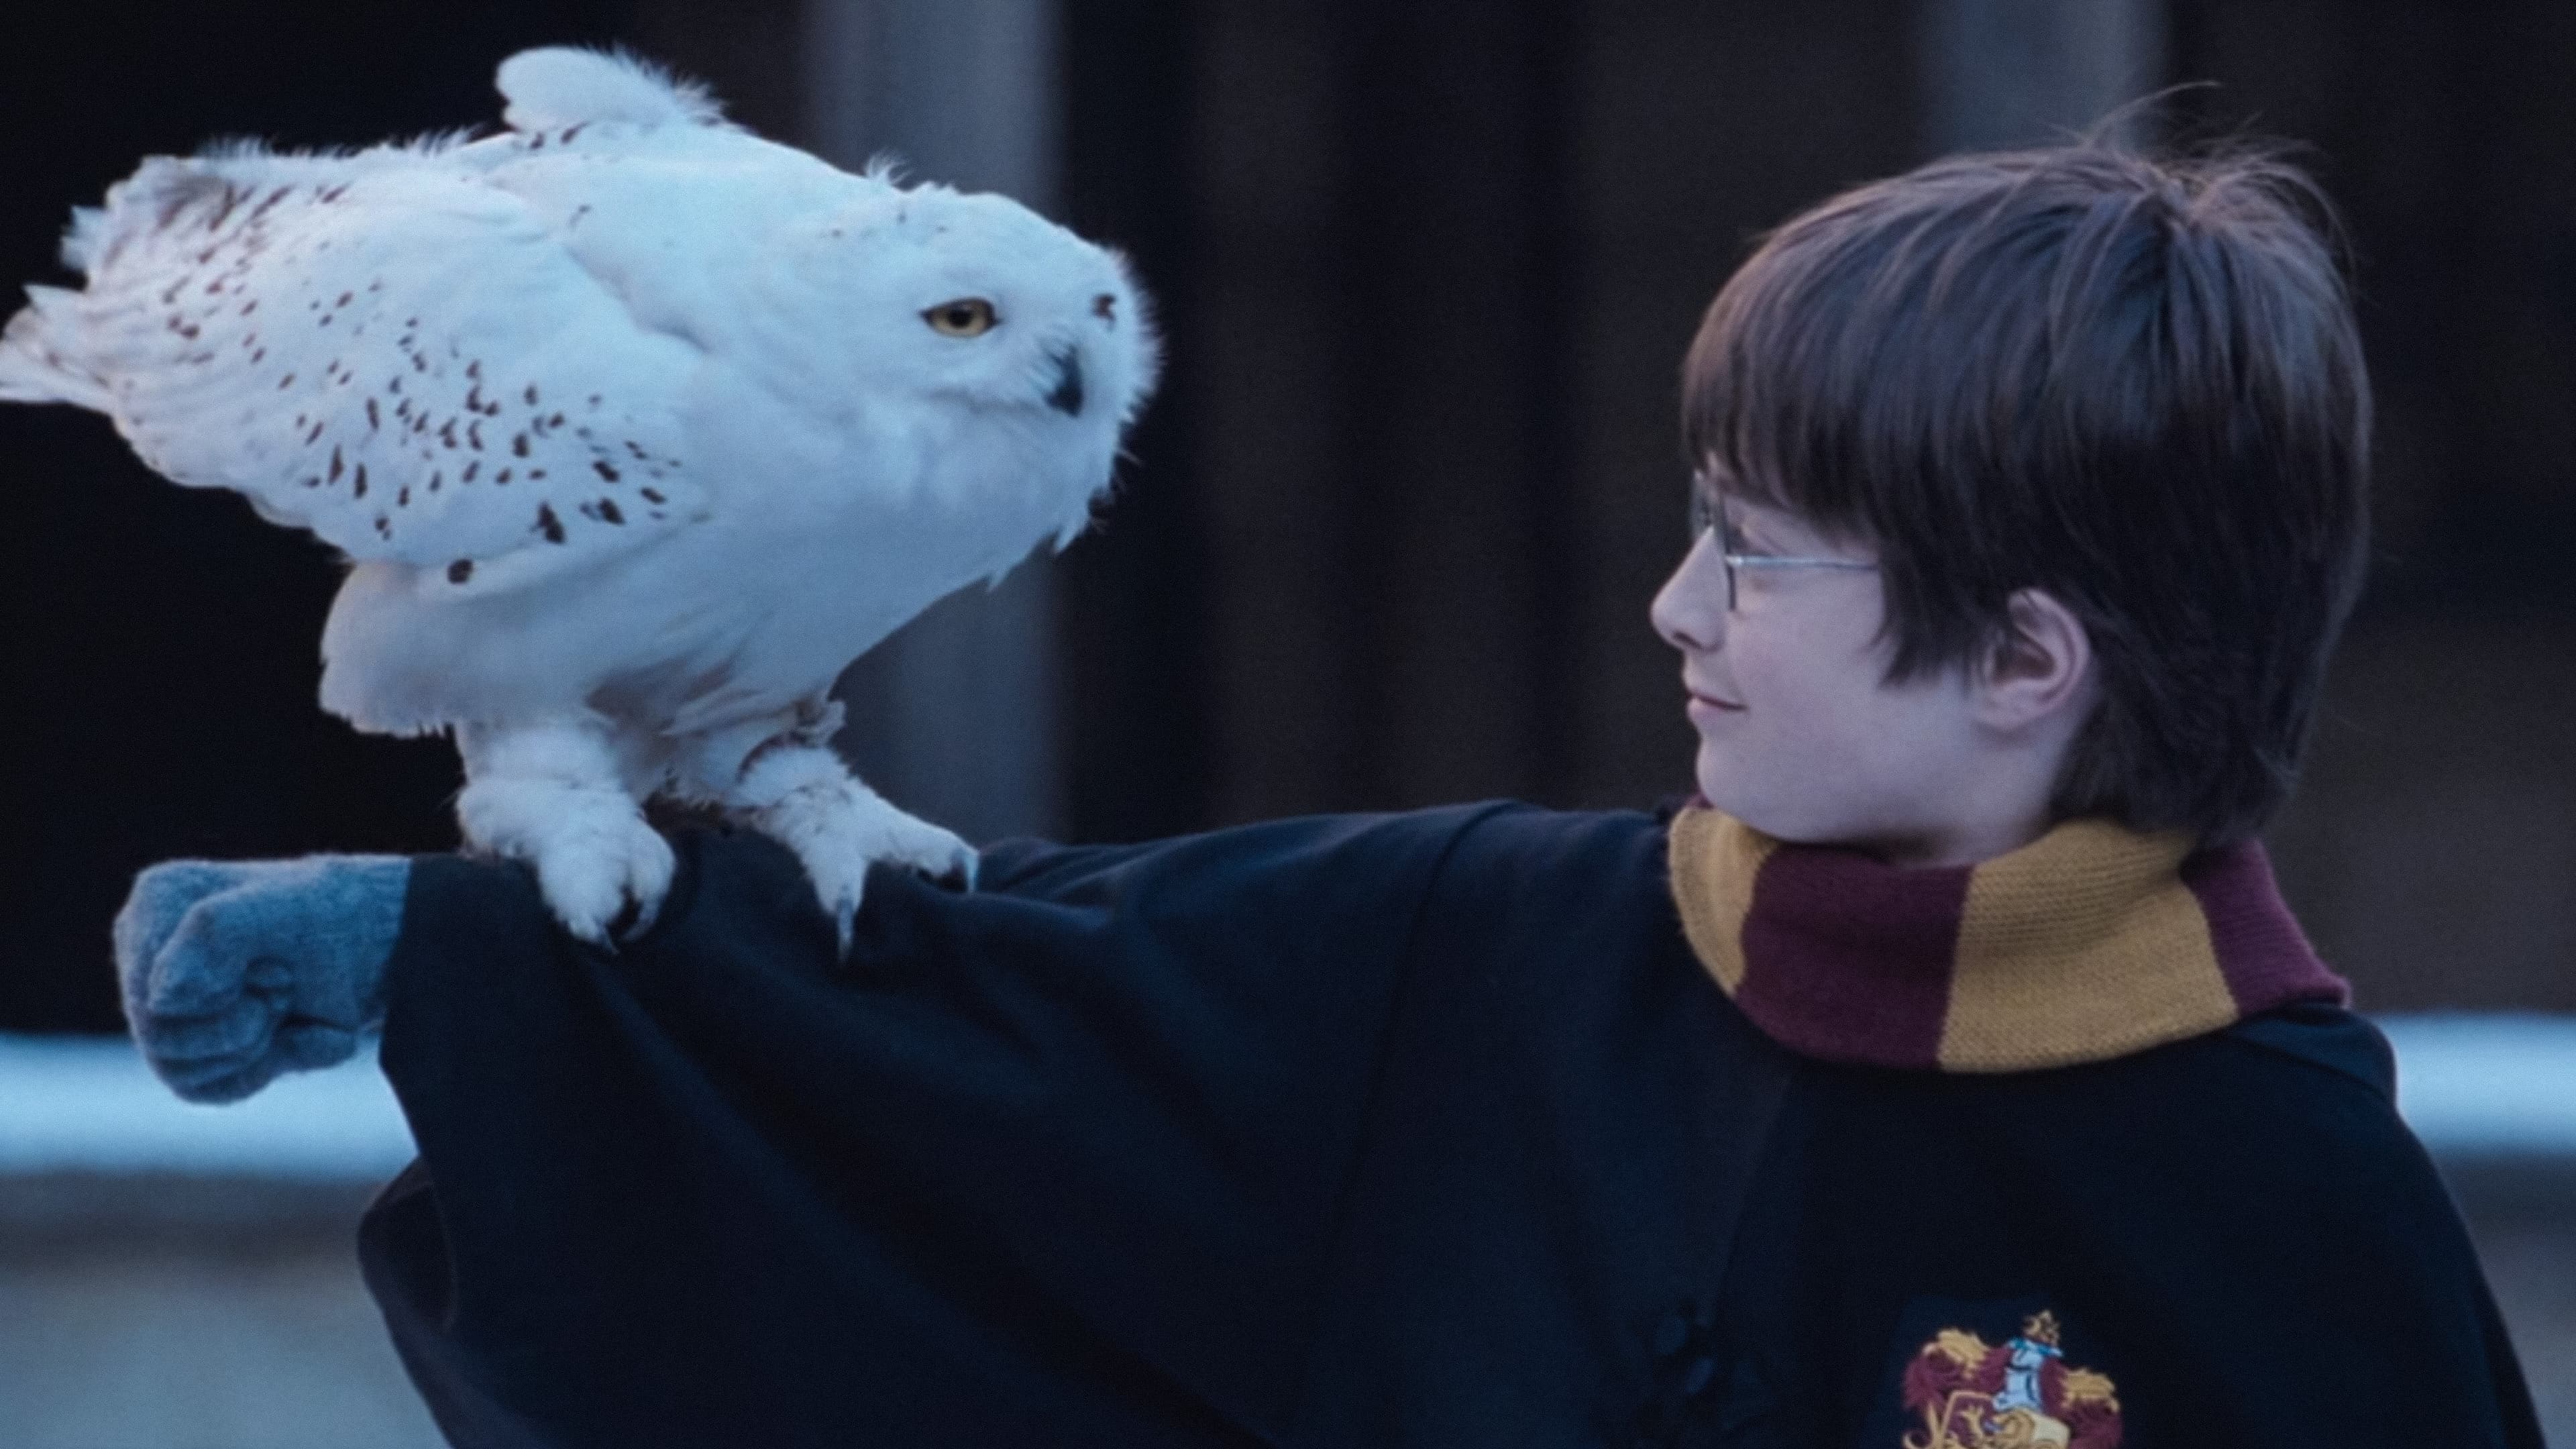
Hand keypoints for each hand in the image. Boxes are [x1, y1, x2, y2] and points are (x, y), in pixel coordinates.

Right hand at [112, 855, 411, 1102]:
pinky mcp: (188, 1045)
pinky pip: (204, 1087)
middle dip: (241, 1024)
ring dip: (251, 1047)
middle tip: (284, 988)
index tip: (276, 965)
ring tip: (283, 1007)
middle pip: (160, 1038)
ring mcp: (162, 1002)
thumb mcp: (286, 912)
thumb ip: (215, 935)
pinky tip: (289, 1035)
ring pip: (179, 1069)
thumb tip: (162, 997)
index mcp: (157, 902)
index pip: (157, 994)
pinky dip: (259, 1069)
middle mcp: (148, 953)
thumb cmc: (331, 921)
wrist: (381, 949)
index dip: (225, 995)